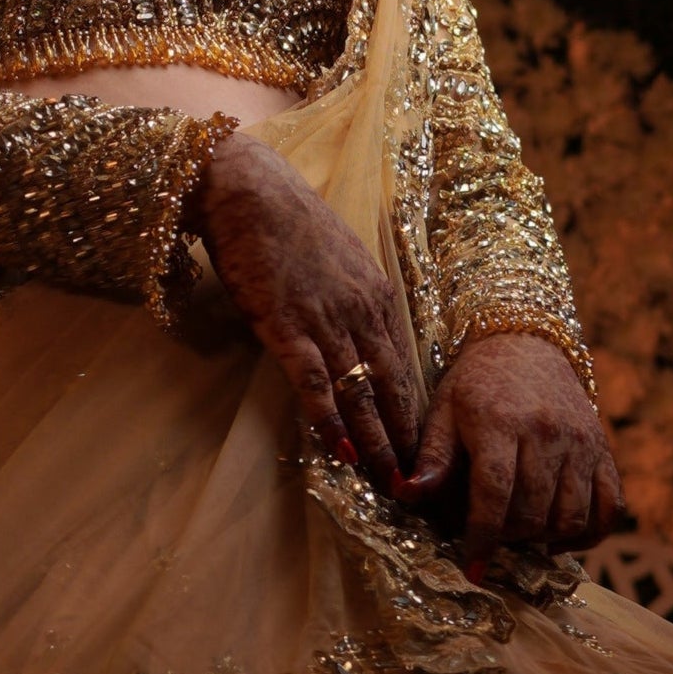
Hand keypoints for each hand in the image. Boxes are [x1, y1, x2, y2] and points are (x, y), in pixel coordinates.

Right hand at [193, 135, 422, 477]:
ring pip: (361, 393)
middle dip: (407, 439)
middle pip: (392, 388)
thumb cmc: (285, 222)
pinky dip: (330, 420)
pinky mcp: (286, 325)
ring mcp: (326, 320)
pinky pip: (315, 382)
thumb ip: (352, 300)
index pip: (405, 368)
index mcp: (377, 295)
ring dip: (377, 442)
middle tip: (419, 483)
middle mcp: (361, 311)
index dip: (416, 414)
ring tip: (390, 482)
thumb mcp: (337, 260)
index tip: (425, 450)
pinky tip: (342, 451)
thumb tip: (355, 338)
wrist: (247, 190)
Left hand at [404, 330, 621, 559]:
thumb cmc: (475, 384)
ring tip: (518, 532)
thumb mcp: (443, 410)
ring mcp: (581, 443)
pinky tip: (558, 538)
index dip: (484, 538)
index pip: (495, 494)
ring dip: (543, 538)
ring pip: (571, 516)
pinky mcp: (603, 449)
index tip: (472, 570)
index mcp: (501, 423)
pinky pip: (610, 506)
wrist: (526, 344)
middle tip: (489, 537)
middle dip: (508, 538)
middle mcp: (548, 434)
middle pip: (532, 512)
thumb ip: (432, 457)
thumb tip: (406, 495)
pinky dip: (588, 533)